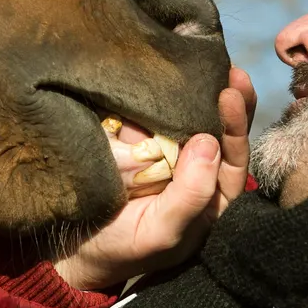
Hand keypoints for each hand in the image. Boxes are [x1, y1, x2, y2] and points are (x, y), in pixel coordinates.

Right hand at [51, 66, 256, 291]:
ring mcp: (165, 151)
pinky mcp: (137, 138)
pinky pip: (153, 111)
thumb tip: (210, 142)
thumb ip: (190, 197)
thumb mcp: (160, 232)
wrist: (72, 245)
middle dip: (227, 100)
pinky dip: (160, 91)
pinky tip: (164, 68)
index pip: (232, 159)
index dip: (236, 127)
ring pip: (188, 117)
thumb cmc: (123, 247)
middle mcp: (192, 170)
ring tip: (200, 60)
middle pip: (217, 131)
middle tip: (230, 71)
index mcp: (209, 197)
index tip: (231, 96)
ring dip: (195, 89)